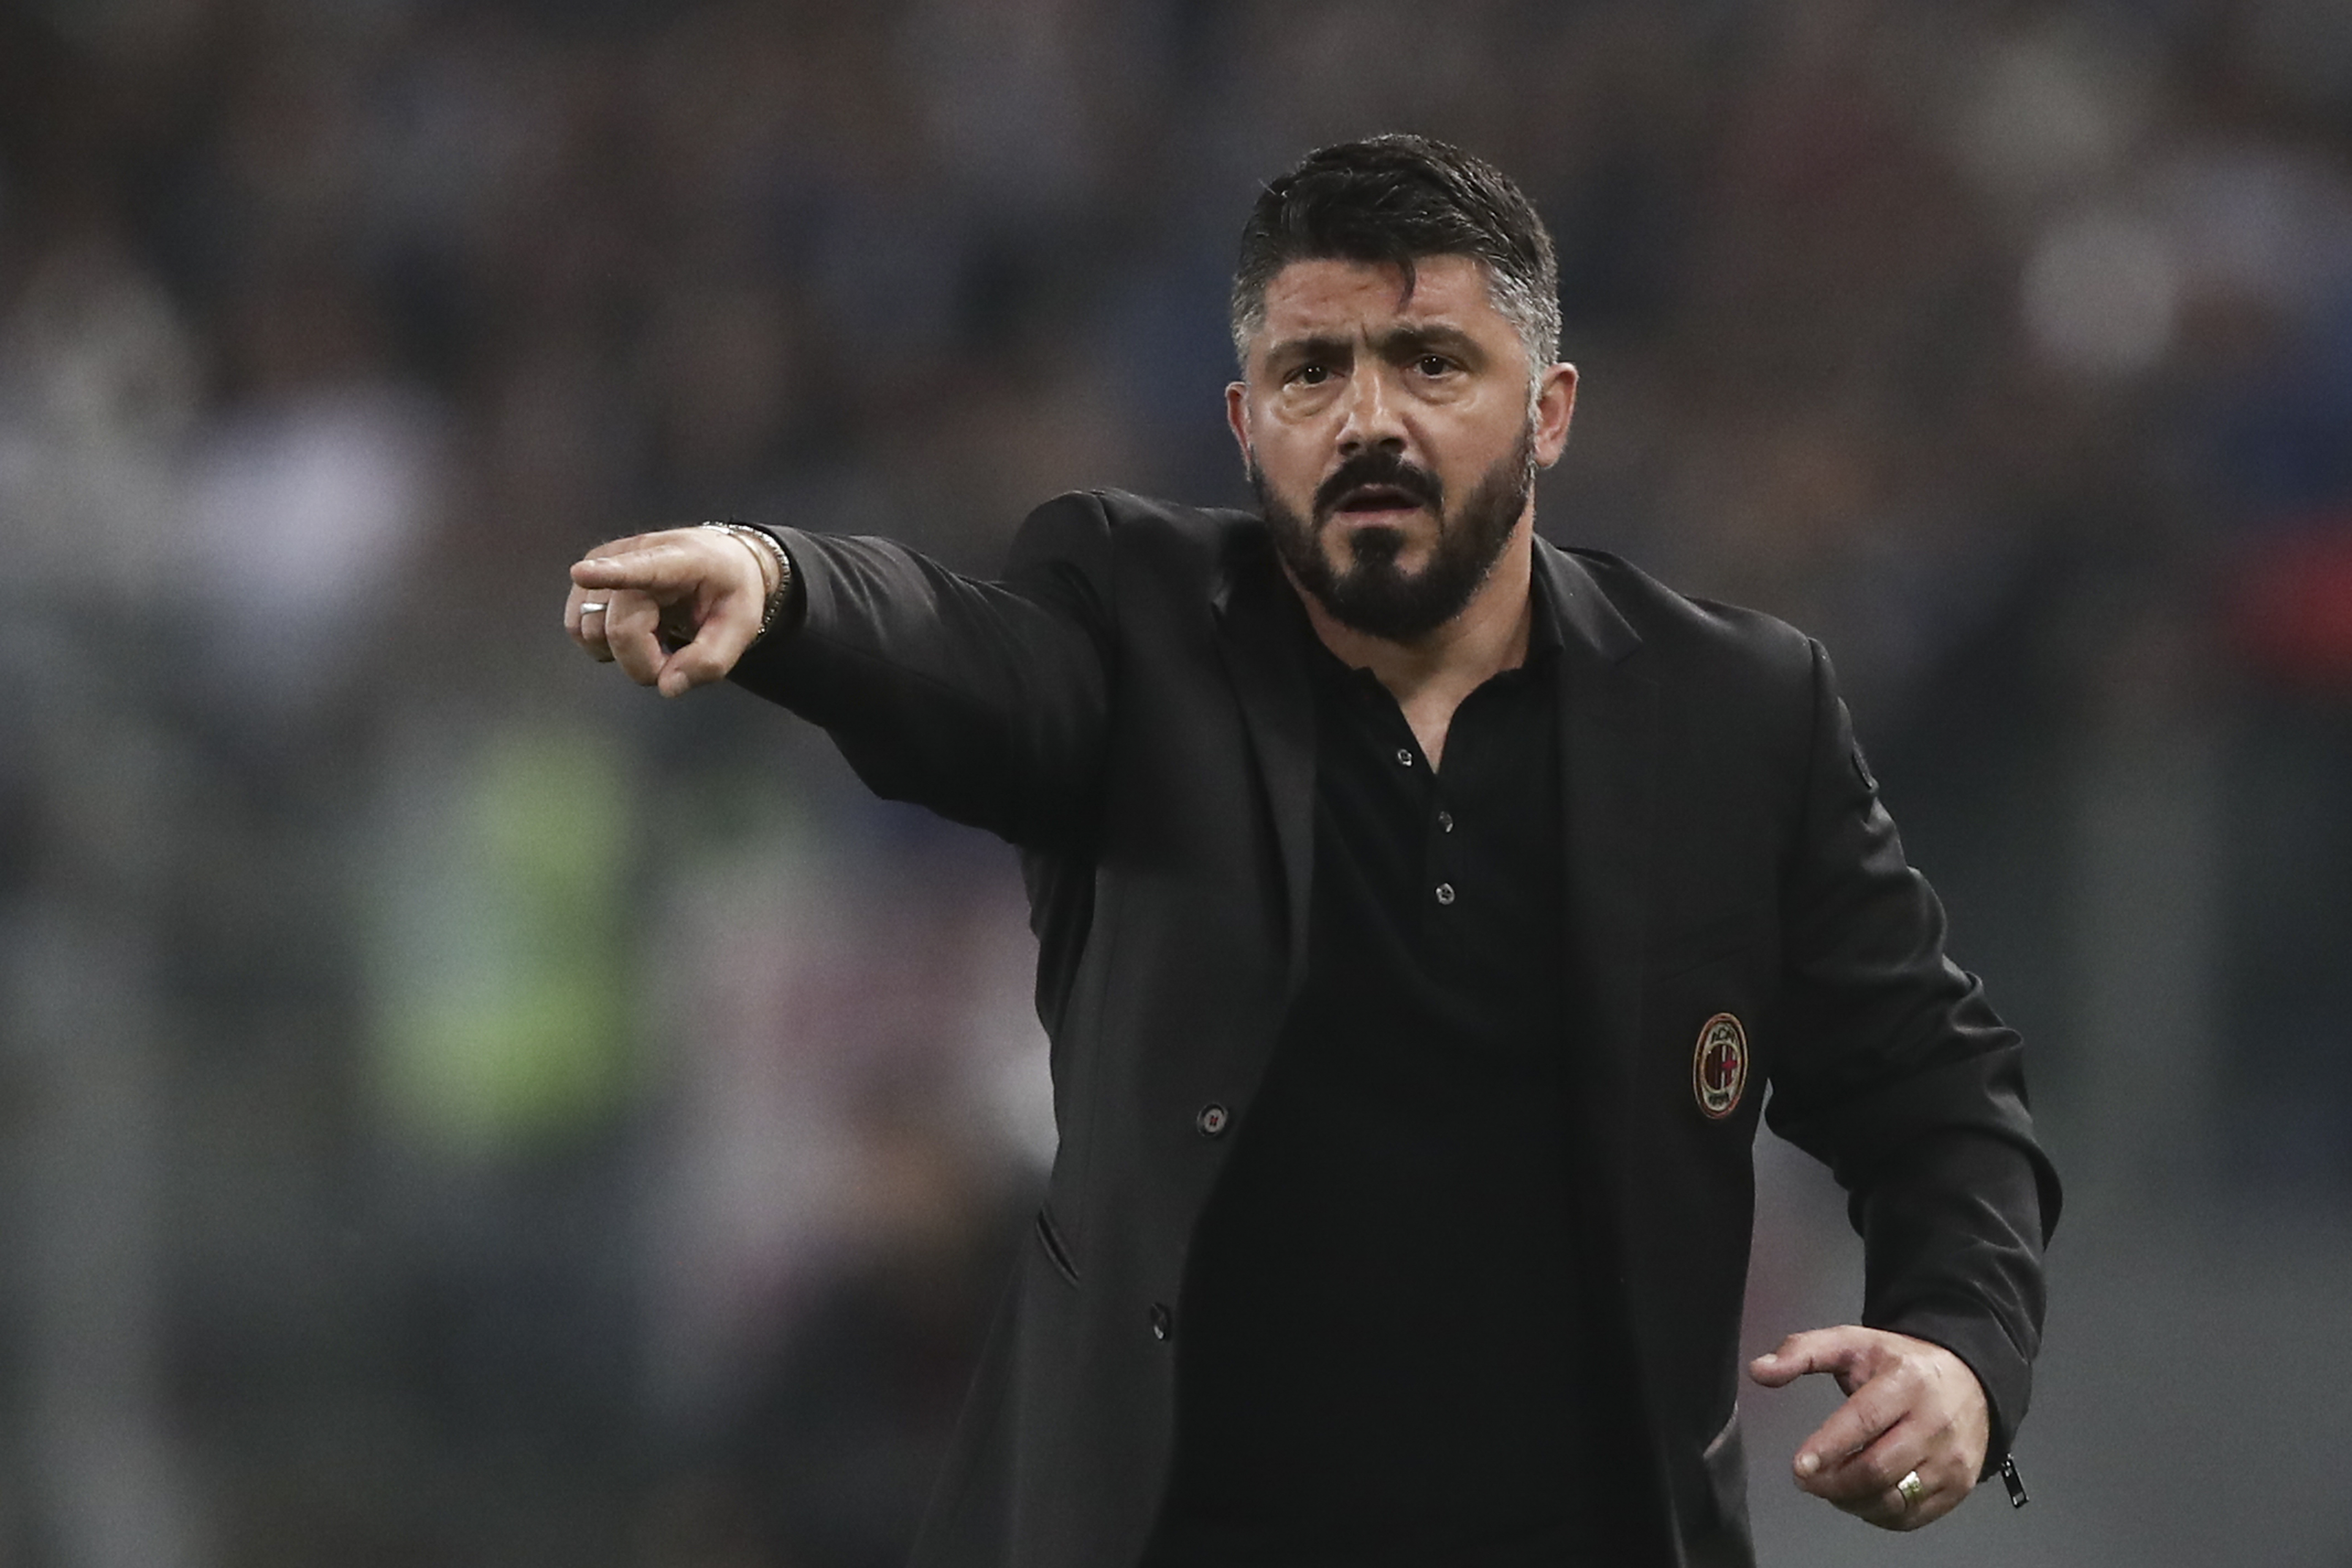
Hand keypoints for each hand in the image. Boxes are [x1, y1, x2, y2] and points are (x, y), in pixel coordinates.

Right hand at [565, 527, 774, 696]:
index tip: (582, 572)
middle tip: (673, 659)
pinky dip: (603, 643)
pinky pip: (577, 628)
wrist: (722, 560)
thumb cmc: (730, 589)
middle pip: (618, 630)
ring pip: (589, 631)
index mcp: (680, 560)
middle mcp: (633, 554)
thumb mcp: (742, 627)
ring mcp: (605, 564)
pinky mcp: (588, 579)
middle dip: (643, 662)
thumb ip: (709, 661)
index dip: (609, 572)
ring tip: (654, 638)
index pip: (641, 567)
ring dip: (621, 653)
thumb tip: (666, 686)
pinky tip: (633, 634)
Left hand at [1748, 1325, 1986, 1530]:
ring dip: (1850, 1500)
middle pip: (1877, 1468)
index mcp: (1906, 1382)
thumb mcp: (1852, 1343)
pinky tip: (1859, 1495)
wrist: (1969, 1379)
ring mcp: (1951, 1459)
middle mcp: (1934, 1423)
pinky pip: (1910, 1516)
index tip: (1799, 1465)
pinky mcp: (1958, 1487)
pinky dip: (1876, 1513)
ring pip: (1892, 1498)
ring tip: (1829, 1484)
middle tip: (1805, 1478)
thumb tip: (1759, 1370)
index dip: (1829, 1447)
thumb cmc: (1901, 1364)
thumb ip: (1802, 1352)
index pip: (1864, 1420)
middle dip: (1833, 1481)